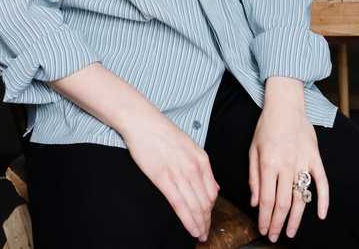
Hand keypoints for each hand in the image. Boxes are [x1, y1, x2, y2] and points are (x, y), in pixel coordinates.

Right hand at [123, 107, 219, 241]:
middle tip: (205, 233)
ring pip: (195, 206)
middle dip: (207, 221)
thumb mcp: (190, 147)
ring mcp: (179, 173)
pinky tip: (191, 229)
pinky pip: (180, 205)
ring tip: (199, 235)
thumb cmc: (164, 134)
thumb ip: (203, 168)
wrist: (143, 122)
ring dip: (199, 224)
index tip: (207, 219)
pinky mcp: (163, 178)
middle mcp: (194, 167)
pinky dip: (188, 220)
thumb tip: (215, 188)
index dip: (211, 210)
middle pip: (206, 202)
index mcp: (202, 159)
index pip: (212, 192)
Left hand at [249, 88, 328, 241]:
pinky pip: (322, 182)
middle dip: (278, 223)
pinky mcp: (315, 157)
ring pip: (301, 198)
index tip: (263, 230)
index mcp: (269, 163)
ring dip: (296, 219)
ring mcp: (303, 162)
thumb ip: (254, 177)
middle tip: (274, 236)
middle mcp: (286, 166)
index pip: (267, 200)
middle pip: (283, 203)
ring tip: (291, 232)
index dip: (265, 218)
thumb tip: (255, 202)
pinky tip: (320, 215)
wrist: (285, 104)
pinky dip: (323, 200)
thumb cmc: (266, 126)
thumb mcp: (253, 149)